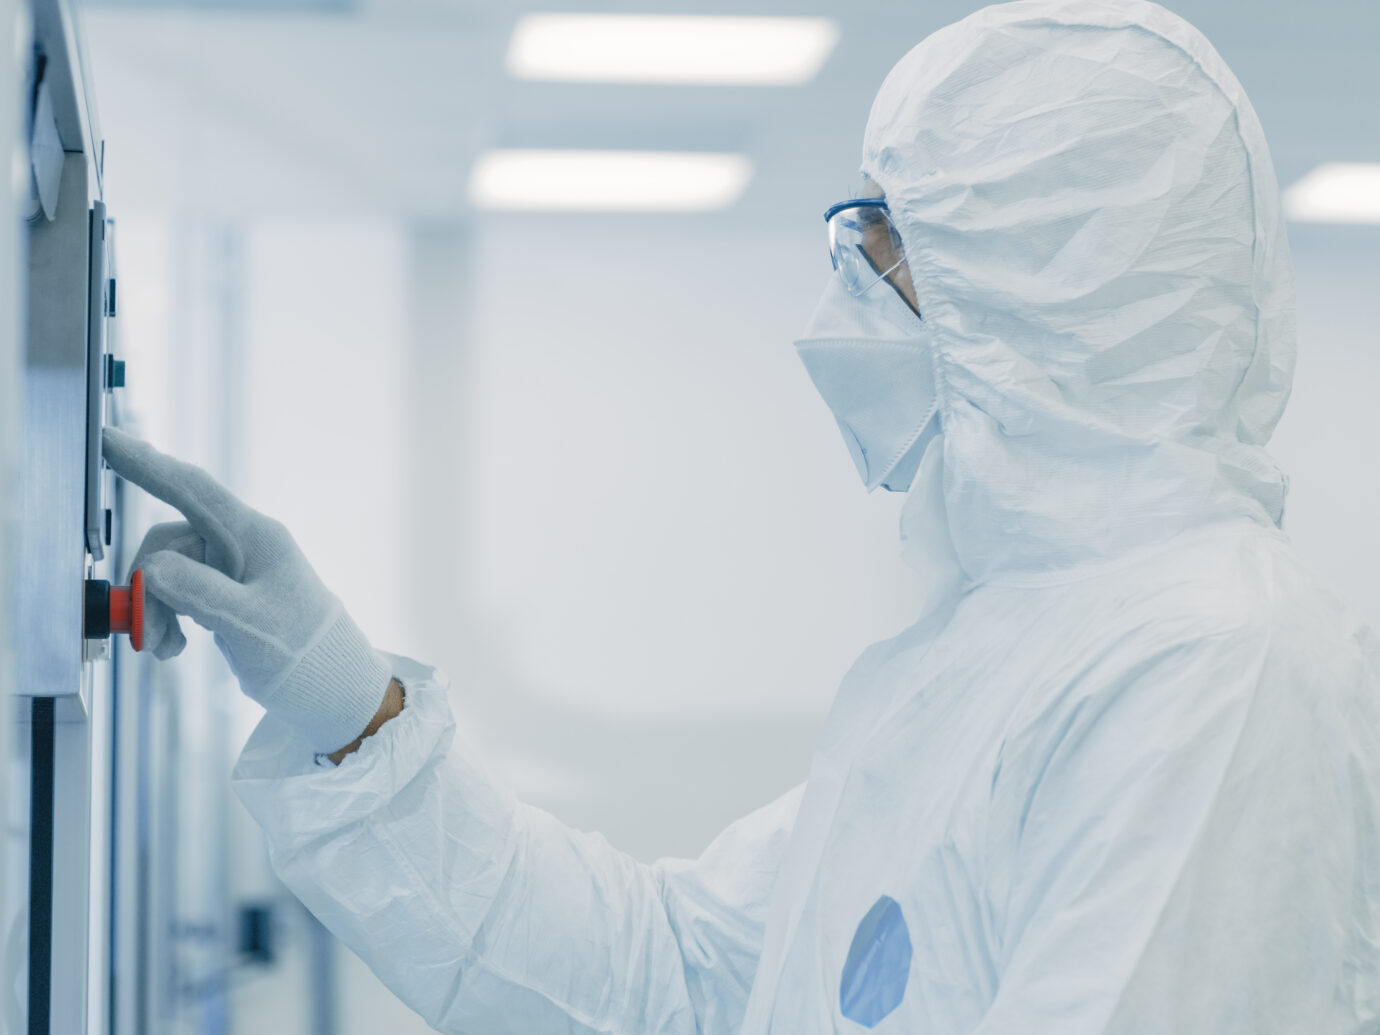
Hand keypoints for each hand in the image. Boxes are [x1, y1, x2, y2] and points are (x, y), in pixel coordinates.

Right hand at [102, 426, 392, 753]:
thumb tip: (154, 568)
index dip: (148, 464)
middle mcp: (242, 544)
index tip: (106, 440)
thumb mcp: (249, 623)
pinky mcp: (223, 591)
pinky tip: (175, 646)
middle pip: (169, 542)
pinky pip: (178, 591)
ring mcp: (232, 567)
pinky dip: (167, 617)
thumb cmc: (302, 652)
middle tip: (148, 635)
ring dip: (157, 610)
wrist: (325, 686)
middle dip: (149, 588)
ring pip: (168, 571)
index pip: (193, 489)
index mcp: (255, 537)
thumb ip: (200, 592)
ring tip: (168, 649)